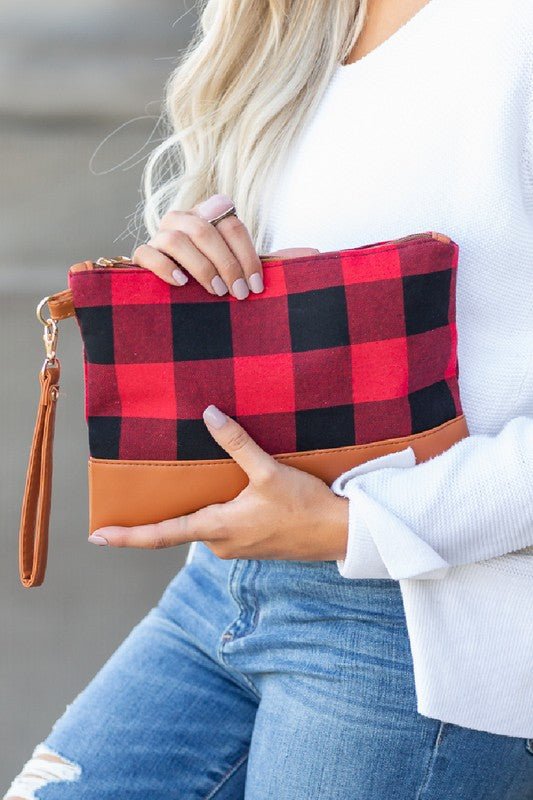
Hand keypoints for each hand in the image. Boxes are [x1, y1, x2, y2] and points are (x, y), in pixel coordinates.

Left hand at [88, 405, 348, 560]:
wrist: (341, 533)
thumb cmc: (305, 507)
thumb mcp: (269, 471)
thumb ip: (237, 443)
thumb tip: (208, 414)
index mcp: (217, 529)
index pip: (161, 535)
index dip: (126, 535)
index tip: (98, 536)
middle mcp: (221, 543)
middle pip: (179, 528)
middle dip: (158, 514)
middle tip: (136, 494)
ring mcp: (237, 547)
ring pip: (202, 526)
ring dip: (189, 509)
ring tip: (179, 483)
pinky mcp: (252, 543)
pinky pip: (221, 527)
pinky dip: (212, 511)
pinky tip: (220, 491)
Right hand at [131, 192, 318, 298]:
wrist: (182, 296)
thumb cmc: (221, 280)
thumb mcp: (247, 270)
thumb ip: (275, 260)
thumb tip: (317, 254)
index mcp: (212, 215)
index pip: (231, 222)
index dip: (247, 255)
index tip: (256, 287)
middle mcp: (185, 218)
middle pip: (205, 230)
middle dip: (227, 264)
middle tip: (239, 295)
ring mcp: (160, 235)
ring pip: (176, 239)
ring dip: (201, 267)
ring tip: (216, 292)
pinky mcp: (143, 254)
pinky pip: (147, 253)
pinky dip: (163, 268)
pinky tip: (180, 285)